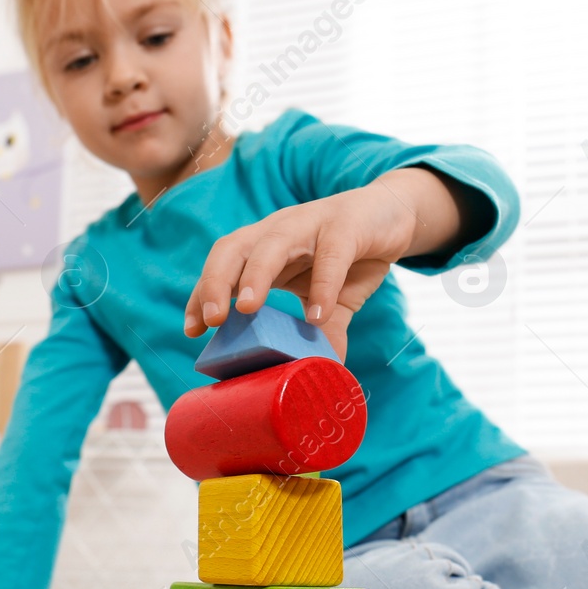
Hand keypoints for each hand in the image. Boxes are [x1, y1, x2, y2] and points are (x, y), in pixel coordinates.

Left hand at [184, 181, 416, 360]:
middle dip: (215, 282)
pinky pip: (331, 254)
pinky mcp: (347, 225)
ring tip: (246, 308)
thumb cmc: (354, 255)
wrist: (396, 214)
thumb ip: (324, 331)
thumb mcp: (334, 299)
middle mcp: (280, 230)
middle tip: (211, 321)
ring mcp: (312, 223)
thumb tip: (320, 373)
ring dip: (256, 274)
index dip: (202, 294)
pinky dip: (323, 285)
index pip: (222, 266)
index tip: (192, 330)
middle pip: (234, 248)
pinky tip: (317, 317)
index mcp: (266, 247)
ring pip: (273, 242)